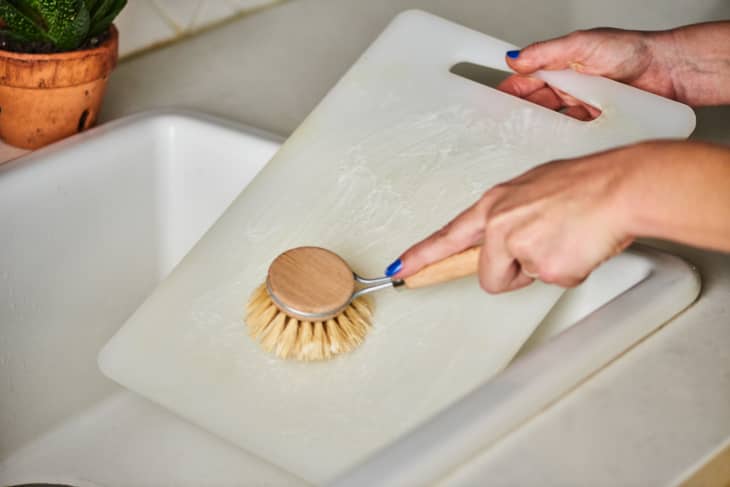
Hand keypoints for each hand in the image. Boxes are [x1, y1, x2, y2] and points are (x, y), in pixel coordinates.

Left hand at [386, 141, 729, 293]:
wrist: (621, 186)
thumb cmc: (585, 185)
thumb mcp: (533, 191)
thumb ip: (512, 217)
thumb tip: (507, 242)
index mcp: (494, 205)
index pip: (447, 236)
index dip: (421, 257)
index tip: (400, 270)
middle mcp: (498, 224)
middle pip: (488, 275)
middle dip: (511, 274)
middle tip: (544, 246)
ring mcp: (518, 245)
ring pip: (522, 280)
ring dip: (543, 269)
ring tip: (567, 238)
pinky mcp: (543, 266)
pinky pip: (553, 282)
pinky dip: (568, 271)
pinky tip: (579, 246)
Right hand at [498, 21, 729, 118]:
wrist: (671, 72)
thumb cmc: (634, 51)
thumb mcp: (582, 44)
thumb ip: (546, 52)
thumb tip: (516, 57)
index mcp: (562, 65)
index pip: (527, 80)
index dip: (510, 91)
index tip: (493, 102)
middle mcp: (571, 86)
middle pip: (537, 105)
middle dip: (521, 115)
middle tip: (505, 126)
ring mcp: (584, 106)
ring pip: (554, 122)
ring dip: (543, 129)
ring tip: (528, 137)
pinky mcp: (598, 123)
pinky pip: (576, 134)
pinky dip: (566, 139)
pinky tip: (558, 143)